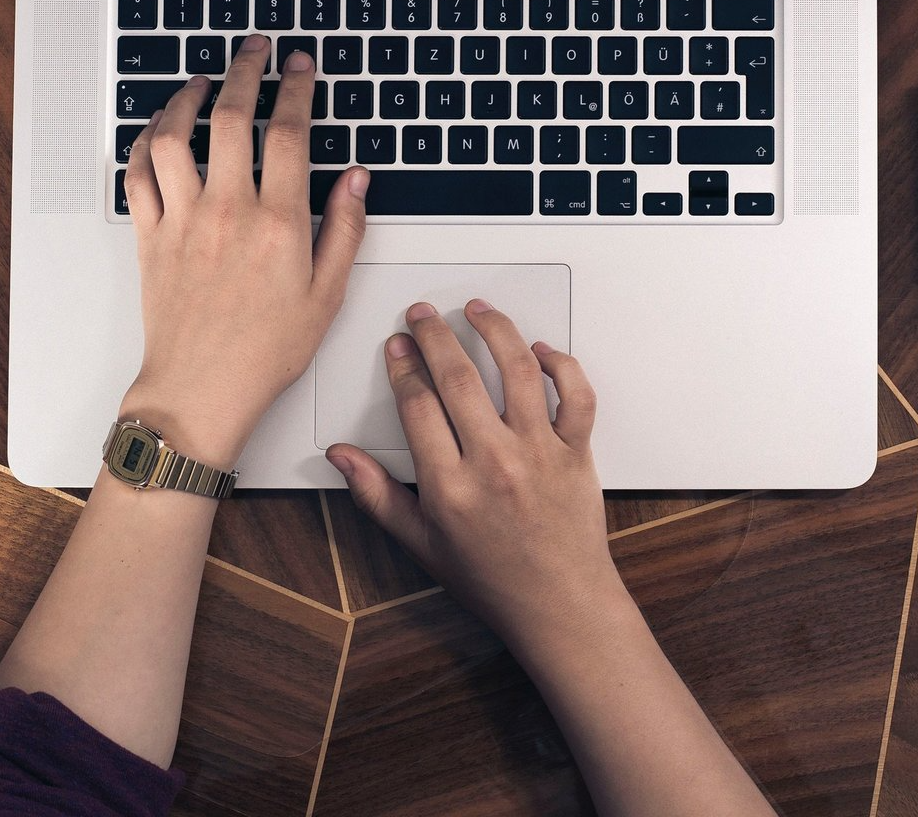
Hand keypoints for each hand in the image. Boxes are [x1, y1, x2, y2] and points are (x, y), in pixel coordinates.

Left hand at [119, 35, 368, 465]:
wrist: (201, 390)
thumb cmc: (264, 352)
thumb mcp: (327, 294)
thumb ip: (345, 229)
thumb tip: (357, 179)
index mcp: (278, 222)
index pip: (289, 133)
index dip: (296, 88)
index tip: (299, 66)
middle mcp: (228, 211)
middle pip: (232, 116)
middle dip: (246, 70)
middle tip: (254, 49)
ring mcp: (183, 220)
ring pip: (174, 136)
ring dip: (186, 98)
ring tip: (202, 80)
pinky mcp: (150, 236)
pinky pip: (138, 174)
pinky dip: (144, 142)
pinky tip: (158, 130)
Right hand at [326, 301, 624, 659]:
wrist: (560, 608)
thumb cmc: (492, 578)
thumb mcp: (420, 543)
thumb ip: (376, 494)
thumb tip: (340, 456)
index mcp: (450, 487)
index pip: (417, 403)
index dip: (402, 366)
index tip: (397, 346)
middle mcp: (494, 464)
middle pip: (458, 376)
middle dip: (433, 335)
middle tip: (422, 315)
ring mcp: (539, 453)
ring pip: (517, 370)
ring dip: (494, 330)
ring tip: (477, 310)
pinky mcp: (576, 452)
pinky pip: (575, 395)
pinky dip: (560, 365)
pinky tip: (539, 349)